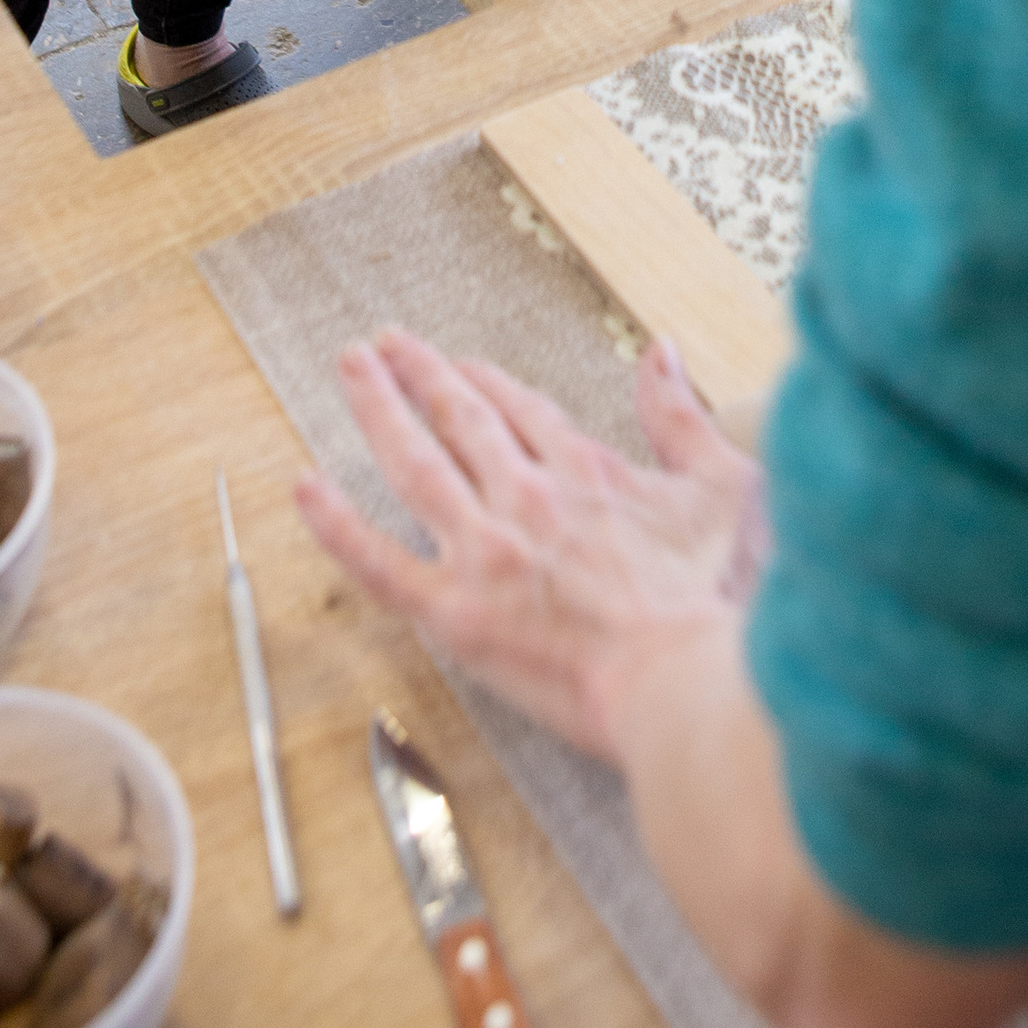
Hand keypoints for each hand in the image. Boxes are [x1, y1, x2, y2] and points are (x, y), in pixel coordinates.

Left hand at [297, 329, 767, 761]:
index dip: (484, 384)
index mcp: (584, 470)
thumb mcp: (723, 488)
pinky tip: (305, 488)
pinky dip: (338, 525)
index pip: (520, 411)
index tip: (459, 365)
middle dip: (419, 375)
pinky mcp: (456, 615)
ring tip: (350, 368)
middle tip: (382, 344)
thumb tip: (662, 350)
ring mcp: (485, 554)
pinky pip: (381, 564)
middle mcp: (525, 497)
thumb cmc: (715, 601)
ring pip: (416, 465)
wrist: (684, 683)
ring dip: (378, 409)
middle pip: (460, 420)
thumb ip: (683, 417)